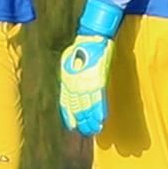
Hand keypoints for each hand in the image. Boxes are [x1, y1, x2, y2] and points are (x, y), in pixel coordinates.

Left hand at [57, 0, 123, 135]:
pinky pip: (99, 99)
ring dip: (92, 120)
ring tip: (94, 130)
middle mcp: (75, 84)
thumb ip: (70, 75)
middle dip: (82, 121)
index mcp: (67, 79)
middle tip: (86, 132)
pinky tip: (101, 119)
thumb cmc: (81, 46)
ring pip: (88, 106)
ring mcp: (87, 83)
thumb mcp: (69, 61)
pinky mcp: (98, 80)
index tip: (72, 125)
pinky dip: (100, 110)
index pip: (66, 102)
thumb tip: (71, 85)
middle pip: (77, 107)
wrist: (92, 36)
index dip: (69, 115)